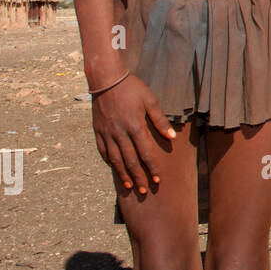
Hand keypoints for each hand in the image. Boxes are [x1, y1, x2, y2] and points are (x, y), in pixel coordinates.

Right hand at [91, 73, 176, 194]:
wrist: (106, 79)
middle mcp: (119, 132)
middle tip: (144, 190)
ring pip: (116, 159)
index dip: (151, 167)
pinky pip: (103, 150)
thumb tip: (172, 137)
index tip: (157, 179)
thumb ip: (160, 120)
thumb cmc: (132, 88)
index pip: (145, 152)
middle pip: (130, 160)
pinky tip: (115, 169)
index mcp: (135, 126)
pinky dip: (110, 162)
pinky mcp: (98, 130)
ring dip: (124, 174)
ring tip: (130, 186)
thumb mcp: (150, 100)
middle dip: (138, 177)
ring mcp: (107, 132)